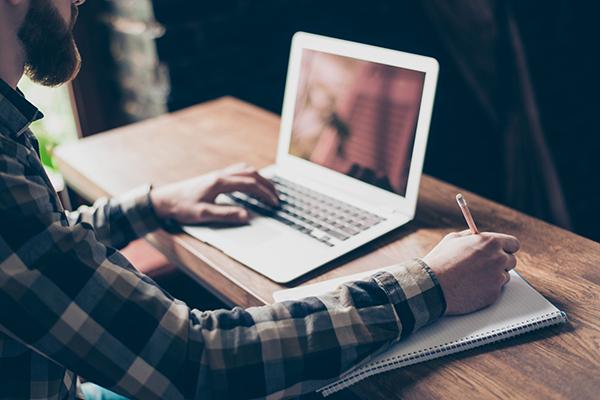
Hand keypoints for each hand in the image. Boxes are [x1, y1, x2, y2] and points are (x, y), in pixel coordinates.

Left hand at [149, 164, 278, 224]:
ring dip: (260, 179)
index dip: (264, 193)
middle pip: (251, 174)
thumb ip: (226, 214)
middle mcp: (221, 175)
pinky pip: (238, 171)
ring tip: (269, 191)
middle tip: (277, 198)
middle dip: (267, 186)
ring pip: (245, 170)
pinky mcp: (215, 177)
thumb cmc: (182, 207)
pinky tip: (252, 184)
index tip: (274, 203)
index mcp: (220, 182)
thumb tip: (247, 216)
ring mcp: (218, 174)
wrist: (165, 199)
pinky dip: (250, 176)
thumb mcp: (204, 214)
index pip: (249, 184)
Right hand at [422, 230, 519, 314]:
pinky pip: (496, 290)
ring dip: (494, 276)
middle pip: (511, 260)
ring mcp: (497, 277)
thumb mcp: (453, 239)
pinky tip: (471, 286)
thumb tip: (478, 237)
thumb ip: (471, 237)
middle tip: (485, 265)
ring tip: (473, 277)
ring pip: (504, 276)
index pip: (513, 243)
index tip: (502, 251)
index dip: (507, 247)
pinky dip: (487, 289)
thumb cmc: (440, 261)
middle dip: (500, 262)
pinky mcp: (494, 293)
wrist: (432, 285)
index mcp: (490, 242)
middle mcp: (498, 258)